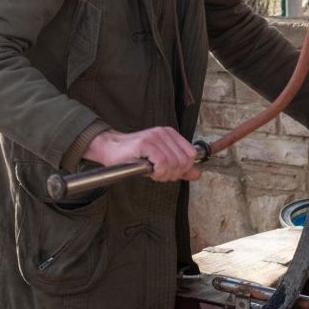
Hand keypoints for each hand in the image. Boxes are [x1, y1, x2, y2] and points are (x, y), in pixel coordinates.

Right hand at [82, 126, 200, 181]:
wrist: (110, 149)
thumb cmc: (135, 156)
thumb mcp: (161, 162)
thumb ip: (180, 168)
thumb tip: (197, 174)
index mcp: (171, 134)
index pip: (191, 154)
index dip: (183, 169)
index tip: (170, 173)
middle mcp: (165, 133)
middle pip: (184, 161)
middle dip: (174, 174)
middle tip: (160, 175)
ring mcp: (155, 137)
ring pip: (173, 163)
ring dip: (164, 175)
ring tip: (153, 174)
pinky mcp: (145, 143)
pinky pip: (162, 162)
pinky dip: (158, 172)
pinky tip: (150, 172)